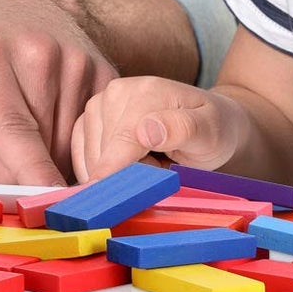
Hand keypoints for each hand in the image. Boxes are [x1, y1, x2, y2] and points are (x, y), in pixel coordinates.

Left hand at [0, 0, 117, 186]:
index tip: (43, 204)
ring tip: (5, 137)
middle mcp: (35, 53)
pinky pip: (91, 137)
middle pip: (37, 150)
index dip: (26, 170)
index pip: (10, 126)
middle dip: (9, 176)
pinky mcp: (102, 72)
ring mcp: (74, 60)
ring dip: (38, 163)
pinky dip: (65, 148)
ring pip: (65, 149)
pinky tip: (39, 125)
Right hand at [72, 77, 241, 180]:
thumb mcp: (211, 132)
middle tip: (161, 167)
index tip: (102, 200)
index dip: (114, 173)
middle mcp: (118, 91)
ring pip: (90, 153)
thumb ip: (182, 129)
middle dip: (126, 173)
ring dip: (114, 172)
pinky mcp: (92, 116)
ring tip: (149, 162)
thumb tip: (146, 131)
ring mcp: (102, 101)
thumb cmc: (213, 129)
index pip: (122, 139)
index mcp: (147, 91)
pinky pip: (79, 150)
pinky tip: (124, 166)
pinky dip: (96, 167)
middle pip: (105, 150)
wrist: (210, 120)